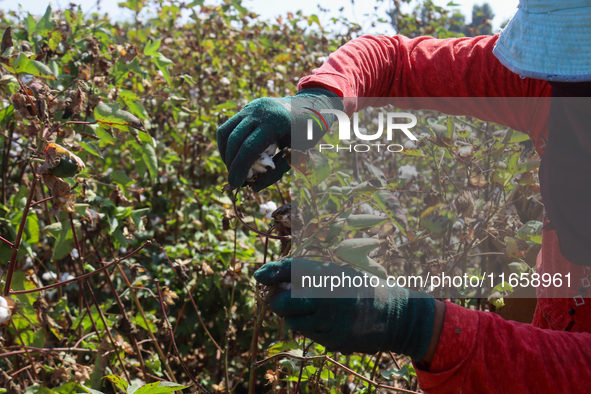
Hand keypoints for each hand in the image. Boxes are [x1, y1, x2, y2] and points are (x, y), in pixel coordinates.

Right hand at [216, 88, 341, 190]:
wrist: (311, 106)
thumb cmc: (307, 133)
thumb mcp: (297, 154)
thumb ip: (277, 171)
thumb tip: (254, 188)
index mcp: (275, 123)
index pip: (249, 148)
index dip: (239, 168)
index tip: (235, 184)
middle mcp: (259, 112)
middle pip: (234, 141)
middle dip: (231, 164)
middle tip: (235, 179)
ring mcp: (251, 107)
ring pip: (226, 131)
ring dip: (225, 153)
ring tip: (233, 168)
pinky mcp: (247, 108)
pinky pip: (229, 126)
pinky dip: (228, 143)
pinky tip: (234, 156)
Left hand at [254, 258, 435, 360]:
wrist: (394, 315)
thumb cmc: (360, 289)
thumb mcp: (337, 273)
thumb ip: (306, 274)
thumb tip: (268, 277)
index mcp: (331, 275)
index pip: (291, 270)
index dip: (272, 272)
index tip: (259, 275)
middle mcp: (328, 298)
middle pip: (282, 303)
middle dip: (277, 300)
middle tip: (282, 295)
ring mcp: (331, 322)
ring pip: (293, 322)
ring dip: (293, 315)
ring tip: (310, 307)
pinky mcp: (334, 341)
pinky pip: (309, 335)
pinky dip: (309, 327)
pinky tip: (324, 320)